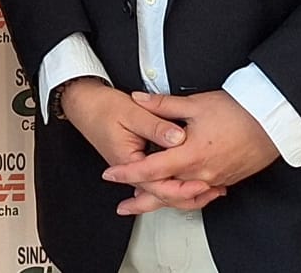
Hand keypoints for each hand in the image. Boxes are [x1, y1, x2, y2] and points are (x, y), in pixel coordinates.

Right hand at [57, 79, 224, 210]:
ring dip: (187, 193)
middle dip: (191, 195)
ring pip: (163, 190)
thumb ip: (156, 126)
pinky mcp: (139, 162)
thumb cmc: (102, 108)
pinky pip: (160, 180)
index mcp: (128, 161)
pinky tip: (191, 183)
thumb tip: (178, 136)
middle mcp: (132, 169)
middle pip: (163, 194)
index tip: (203, 182)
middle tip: (215, 190)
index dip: (183, 186)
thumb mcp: (131, 113)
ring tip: (210, 191)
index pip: (159, 184)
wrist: (84, 104)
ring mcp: (135, 168)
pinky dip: (177, 184)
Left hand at [101, 90, 279, 214]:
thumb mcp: (195, 104)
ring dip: (164, 201)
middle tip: (123, 206)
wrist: (272, 121)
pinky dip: (186, 197)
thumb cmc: (238, 111)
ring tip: (148, 203)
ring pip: (183, 197)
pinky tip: (180, 194)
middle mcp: (201, 173)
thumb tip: (138, 98)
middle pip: (164, 193)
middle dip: (141, 201)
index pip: (150, 170)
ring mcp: (215, 179)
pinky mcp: (227, 180)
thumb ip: (162, 105)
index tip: (110, 175)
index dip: (127, 174)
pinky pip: (201, 194)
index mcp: (189, 155)